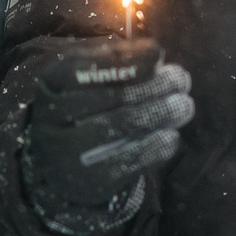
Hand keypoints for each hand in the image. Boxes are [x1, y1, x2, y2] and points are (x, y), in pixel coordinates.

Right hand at [20, 38, 193, 231]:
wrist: (60, 168)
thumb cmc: (83, 113)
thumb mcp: (87, 85)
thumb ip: (116, 67)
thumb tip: (155, 55)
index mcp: (50, 86)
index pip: (85, 67)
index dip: (124, 60)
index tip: (158, 54)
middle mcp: (52, 119)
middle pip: (111, 98)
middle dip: (154, 87)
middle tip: (181, 80)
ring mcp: (67, 153)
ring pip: (122, 126)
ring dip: (161, 113)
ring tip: (184, 105)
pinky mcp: (88, 181)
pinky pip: (129, 160)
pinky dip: (156, 147)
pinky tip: (171, 136)